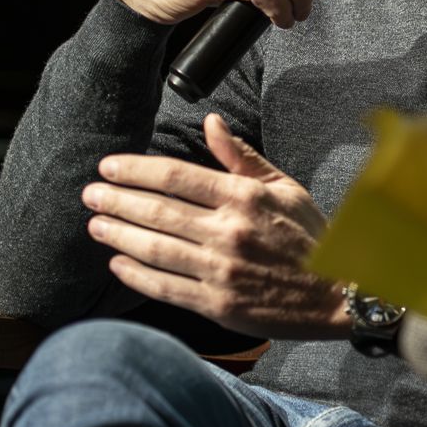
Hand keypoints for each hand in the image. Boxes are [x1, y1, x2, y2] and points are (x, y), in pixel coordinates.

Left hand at [83, 114, 348, 337]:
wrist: (337, 295)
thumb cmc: (311, 237)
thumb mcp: (285, 187)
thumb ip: (242, 157)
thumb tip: (210, 122)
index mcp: (245, 197)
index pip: (176, 176)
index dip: (135, 170)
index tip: (108, 167)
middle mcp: (229, 231)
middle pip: (157, 211)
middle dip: (116, 200)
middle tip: (89, 194)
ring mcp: (221, 270)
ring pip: (154, 248)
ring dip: (118, 234)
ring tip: (95, 224)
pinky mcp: (217, 304)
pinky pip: (165, 287)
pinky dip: (136, 275)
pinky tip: (117, 264)